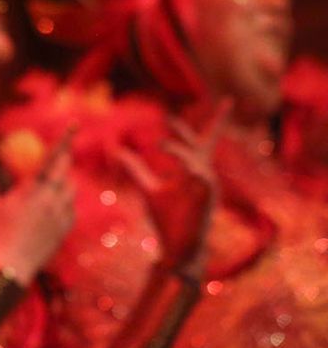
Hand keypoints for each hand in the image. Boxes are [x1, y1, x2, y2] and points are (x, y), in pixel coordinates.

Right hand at [0, 128, 76, 284]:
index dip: (64, 140)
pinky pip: (71, 207)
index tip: (74, 125)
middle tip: (61, 150)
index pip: (51, 158)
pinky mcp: (66, 228)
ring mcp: (60, 215)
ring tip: (51, 181)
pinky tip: (51, 206)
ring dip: (64, 180)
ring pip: (71, 188)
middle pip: (65, 170)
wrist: (11, 265)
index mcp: (31, 190)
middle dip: (64, 157)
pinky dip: (64, 201)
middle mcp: (50, 200)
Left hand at [116, 100, 228, 278]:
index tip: (228, 100)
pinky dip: (186, 164)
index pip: (204, 140)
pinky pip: (200, 174)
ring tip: (161, 144)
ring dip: (180, 150)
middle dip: (186, 130)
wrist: (176, 247)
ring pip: (198, 158)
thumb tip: (118, 150)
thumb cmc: (166, 218)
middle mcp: (203, 174)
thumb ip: (136, 168)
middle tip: (168, 118)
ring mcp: (208, 186)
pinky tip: (175, 163)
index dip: (217, 121)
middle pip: (203, 144)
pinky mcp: (208, 197)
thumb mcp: (147, 188)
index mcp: (192, 170)